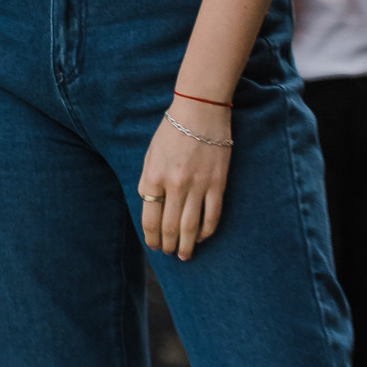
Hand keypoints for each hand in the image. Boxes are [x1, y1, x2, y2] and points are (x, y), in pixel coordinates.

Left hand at [138, 98, 231, 260]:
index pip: (150, 218)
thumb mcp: (150, 155)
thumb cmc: (171, 131)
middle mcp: (174, 185)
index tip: (154, 245)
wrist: (200, 111)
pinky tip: (201, 237)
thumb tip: (151, 207)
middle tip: (170, 253)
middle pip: (170, 227)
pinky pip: (212, 216)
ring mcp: (198, 186)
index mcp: (153, 177)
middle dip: (169, 245)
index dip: (151, 237)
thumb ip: (149, 181)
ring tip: (185, 255)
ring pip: (191, 227)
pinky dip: (206, 231)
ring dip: (187, 245)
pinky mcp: (217, 184)